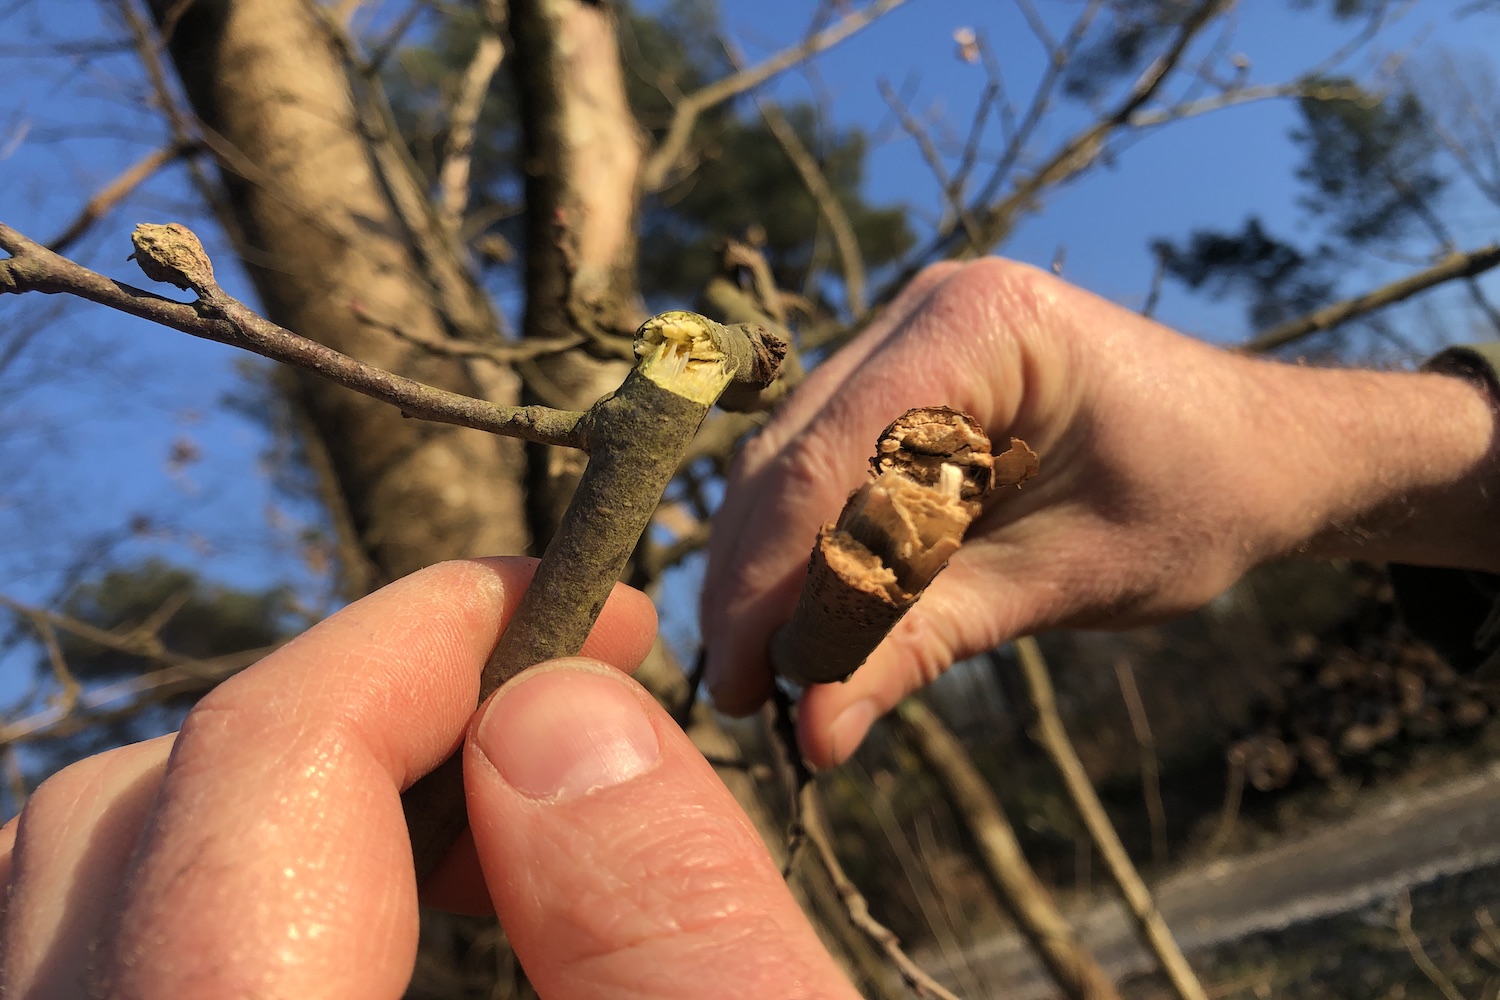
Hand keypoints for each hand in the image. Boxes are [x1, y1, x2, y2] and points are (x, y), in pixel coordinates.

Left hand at [0, 558, 858, 998]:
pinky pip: (92, 960)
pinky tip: (380, 908)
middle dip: (358, 712)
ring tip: (475, 812)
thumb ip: (679, 939)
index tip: (584, 612)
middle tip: (553, 711)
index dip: (416, 648)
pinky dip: (228, 887)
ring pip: (80, 882)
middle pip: (125, 822)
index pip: (244, 792)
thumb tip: (565, 705)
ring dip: (279, 796)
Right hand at [702, 259, 1499, 766]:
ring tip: (771, 674)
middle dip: (757, 581)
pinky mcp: (908, 379)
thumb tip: (814, 733)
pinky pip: (832, 466)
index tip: (741, 685)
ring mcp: (910, 336)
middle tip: (744, 696)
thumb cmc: (1192, 503)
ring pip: (793, 461)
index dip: (767, 578)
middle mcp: (924, 308)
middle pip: (789, 454)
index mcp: (976, 326)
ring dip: (775, 569)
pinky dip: (817, 547)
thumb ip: (928, 640)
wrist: (1262, 455)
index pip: (824, 459)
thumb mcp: (1059, 580)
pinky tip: (811, 618)